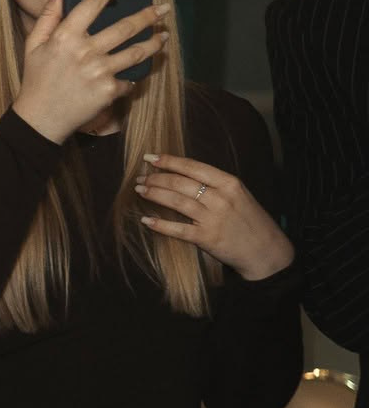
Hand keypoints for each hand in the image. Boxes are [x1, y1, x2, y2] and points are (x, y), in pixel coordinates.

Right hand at [11, 0, 170, 142]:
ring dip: (154, 42)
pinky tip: (135, 73)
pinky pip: (128, 80)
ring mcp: (99, 71)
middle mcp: (85, 51)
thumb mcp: (34, 44)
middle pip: (125, 27)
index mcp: (65, 37)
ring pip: (137, 52)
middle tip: (163, 8)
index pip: (93, 3)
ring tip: (163, 36)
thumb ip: (48, 14)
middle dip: (148, 15)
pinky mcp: (109, 90)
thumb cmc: (36, 79)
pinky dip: (130, 77)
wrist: (40, 118)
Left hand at [136, 152, 295, 280]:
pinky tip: (146, 220)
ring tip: (139, 190)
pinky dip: (159, 224)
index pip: (193, 167)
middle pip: (180, 183)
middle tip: (140, 178)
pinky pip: (177, 229)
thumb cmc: (249, 220)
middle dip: (156, 178)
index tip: (150, 157)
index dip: (169, 161)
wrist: (267, 250)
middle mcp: (221, 198)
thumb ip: (214, 185)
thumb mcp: (238, 195)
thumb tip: (181, 174)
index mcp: (229, 183)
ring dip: (154, 194)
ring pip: (176, 201)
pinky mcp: (207, 238)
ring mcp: (213, 218)